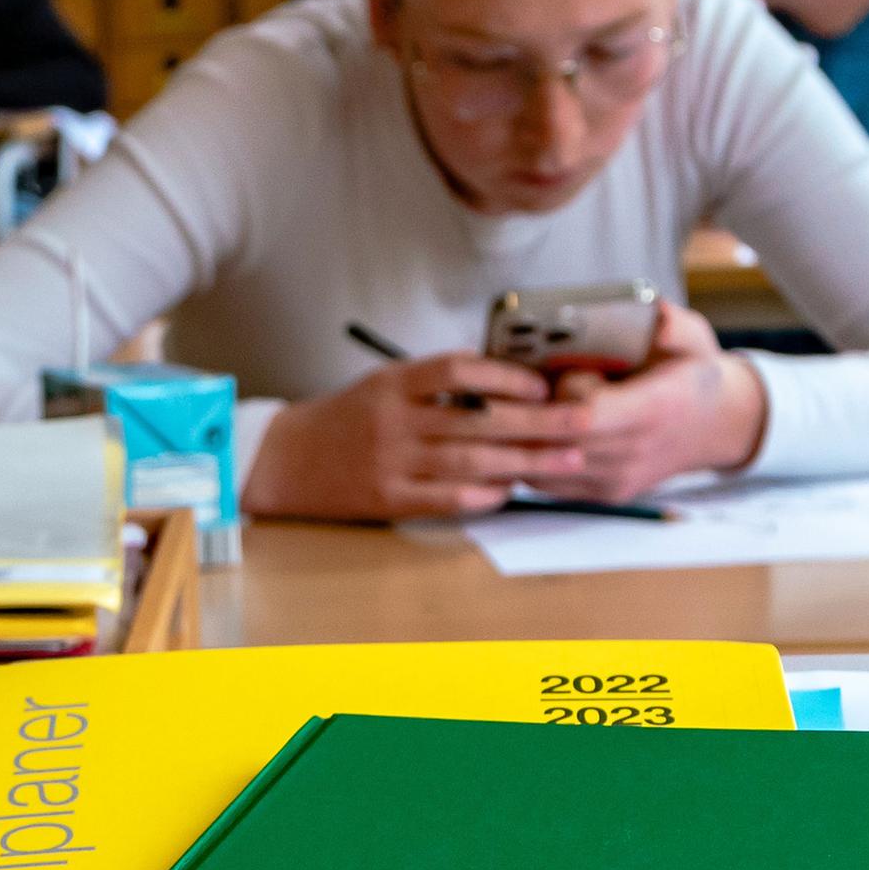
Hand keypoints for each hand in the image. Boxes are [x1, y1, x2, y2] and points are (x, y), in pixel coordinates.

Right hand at [241, 352, 585, 521]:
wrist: (284, 461)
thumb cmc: (344, 419)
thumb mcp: (384, 384)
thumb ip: (435, 385)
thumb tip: (506, 387)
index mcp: (394, 383)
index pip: (458, 370)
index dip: (506, 377)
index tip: (543, 385)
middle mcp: (394, 420)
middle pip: (479, 419)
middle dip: (539, 422)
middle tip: (584, 422)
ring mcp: (392, 462)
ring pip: (472, 462)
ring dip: (526, 461)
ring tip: (567, 460)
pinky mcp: (390, 499)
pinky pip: (449, 499)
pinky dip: (486, 495)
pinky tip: (513, 489)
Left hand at [521, 301, 768, 501]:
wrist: (713, 425)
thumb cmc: (694, 376)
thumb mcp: (696, 339)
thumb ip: (675, 325)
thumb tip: (657, 318)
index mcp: (655, 409)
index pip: (587, 413)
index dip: (565, 387)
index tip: (570, 366)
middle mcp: (634, 451)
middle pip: (558, 439)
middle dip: (539, 409)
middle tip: (544, 383)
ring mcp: (617, 478)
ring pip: (544, 464)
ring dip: (528, 434)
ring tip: (540, 405)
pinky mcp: (603, 492)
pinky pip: (547, 482)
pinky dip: (531, 455)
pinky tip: (539, 428)